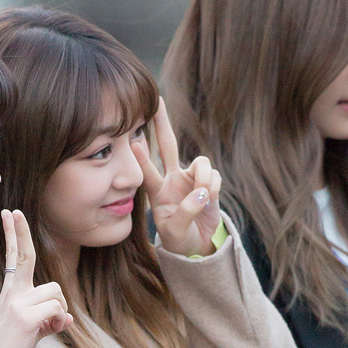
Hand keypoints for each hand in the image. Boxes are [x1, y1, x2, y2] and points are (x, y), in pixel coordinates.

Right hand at [0, 211, 71, 347]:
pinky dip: (58, 323)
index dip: (14, 237)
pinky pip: (57, 310)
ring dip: (59, 310)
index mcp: (12, 293)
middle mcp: (13, 293)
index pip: (15, 259)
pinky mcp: (26, 317)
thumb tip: (69, 319)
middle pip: (25, 256)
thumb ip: (50, 320)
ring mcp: (18, 303)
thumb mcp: (34, 332)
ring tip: (47, 328)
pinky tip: (48, 333)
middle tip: (12, 210)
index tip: (9, 214)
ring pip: (55, 292)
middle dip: (19, 232)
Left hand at [134, 97, 221, 257]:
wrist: (196, 246)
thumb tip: (201, 193)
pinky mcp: (208, 182)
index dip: (141, 158)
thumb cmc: (178, 240)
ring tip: (203, 197)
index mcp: (157, 192)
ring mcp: (191, 178)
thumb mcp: (175, 233)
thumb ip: (185, 213)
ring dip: (204, 178)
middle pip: (168, 145)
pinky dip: (214, 188)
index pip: (148, 172)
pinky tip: (210, 201)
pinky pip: (214, 177)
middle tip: (158, 102)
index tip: (132, 142)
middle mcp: (172, 179)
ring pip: (201, 163)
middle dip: (163, 124)